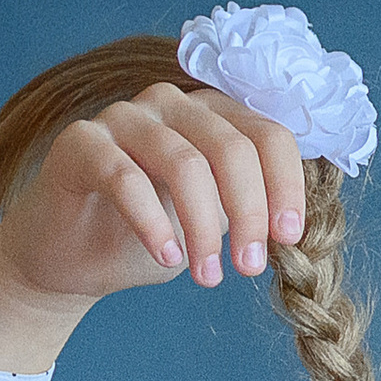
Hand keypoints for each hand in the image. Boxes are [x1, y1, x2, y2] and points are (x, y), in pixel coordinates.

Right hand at [0, 81, 308, 374]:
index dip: (287, 187)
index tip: (289, 239)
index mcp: (215, 117)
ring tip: (209, 277)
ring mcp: (123, 117)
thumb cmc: (158, 234)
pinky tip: (167, 258)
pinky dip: (152, 222)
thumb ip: (257, 207)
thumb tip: (303, 225)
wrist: (77, 257)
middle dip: (249, 213)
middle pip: (231, 148)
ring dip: (203, 228)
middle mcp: (171, 103)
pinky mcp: (80, 142)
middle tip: (250, 268)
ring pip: (183, 162)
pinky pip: (124, 176)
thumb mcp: (221, 221)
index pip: (270, 135)